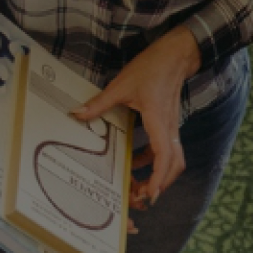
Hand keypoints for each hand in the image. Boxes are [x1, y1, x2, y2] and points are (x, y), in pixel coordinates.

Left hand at [73, 25, 202, 208]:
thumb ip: (99, 103)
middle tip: (141, 197)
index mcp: (159, 122)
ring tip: (139, 185)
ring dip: (159, 174)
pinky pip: (166, 149)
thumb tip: (76, 114)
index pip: (164, 157)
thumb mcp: (121, 85)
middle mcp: (169, 129)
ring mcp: (171, 127)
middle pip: (174, 165)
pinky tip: (136, 161)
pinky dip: (154, 160)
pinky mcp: (169, 124)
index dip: (158, 178)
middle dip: (160, 184)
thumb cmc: (152, 68)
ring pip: (173, 159)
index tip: (149, 194)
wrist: (176, 55)